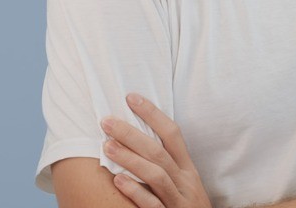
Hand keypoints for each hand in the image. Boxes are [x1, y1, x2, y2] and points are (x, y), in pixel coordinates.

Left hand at [101, 93, 211, 207]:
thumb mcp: (185, 184)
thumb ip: (168, 165)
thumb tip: (139, 141)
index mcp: (188, 169)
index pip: (172, 133)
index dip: (152, 114)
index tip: (131, 98)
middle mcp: (185, 181)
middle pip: (158, 151)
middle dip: (132, 133)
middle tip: (107, 121)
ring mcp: (178, 200)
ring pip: (156, 174)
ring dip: (130, 158)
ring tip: (106, 146)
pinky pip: (152, 204)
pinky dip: (136, 192)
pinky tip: (118, 181)